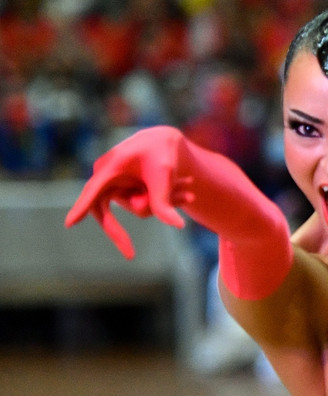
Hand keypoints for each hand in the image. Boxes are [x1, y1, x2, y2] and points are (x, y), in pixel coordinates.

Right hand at [64, 126, 192, 257]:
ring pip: (137, 209)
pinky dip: (165, 200)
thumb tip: (177, 225)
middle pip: (104, 212)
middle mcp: (106, 178)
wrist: (167, 140)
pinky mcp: (124, 191)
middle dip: (119, 232)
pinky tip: (189, 191)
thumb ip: (164, 201)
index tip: (69, 223)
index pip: (93, 192)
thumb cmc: (163, 152)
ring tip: (189, 189)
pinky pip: (143, 206)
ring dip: (163, 203)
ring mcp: (114, 186)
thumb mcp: (164, 175)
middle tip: (130, 255)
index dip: (82, 208)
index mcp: (110, 168)